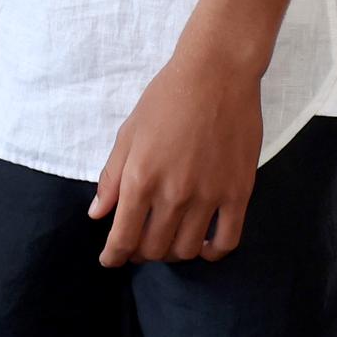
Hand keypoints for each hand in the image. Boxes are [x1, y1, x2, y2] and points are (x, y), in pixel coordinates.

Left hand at [89, 45, 262, 265]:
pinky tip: (202, 245)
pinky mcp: (238, 195)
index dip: (114, 255)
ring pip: (187, 249)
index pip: (124, 235)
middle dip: (140, 253)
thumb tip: (98, 214)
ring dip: (172, 253)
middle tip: (137, 245)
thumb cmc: (166, 98)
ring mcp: (209, 197)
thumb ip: (112, 177)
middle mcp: (174, 194)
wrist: (216, 75)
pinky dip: (212, 252)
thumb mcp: (129, 133)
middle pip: (154, 247)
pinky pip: (227, 242)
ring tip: (166, 241)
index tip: (110, 261)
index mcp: (141, 177)